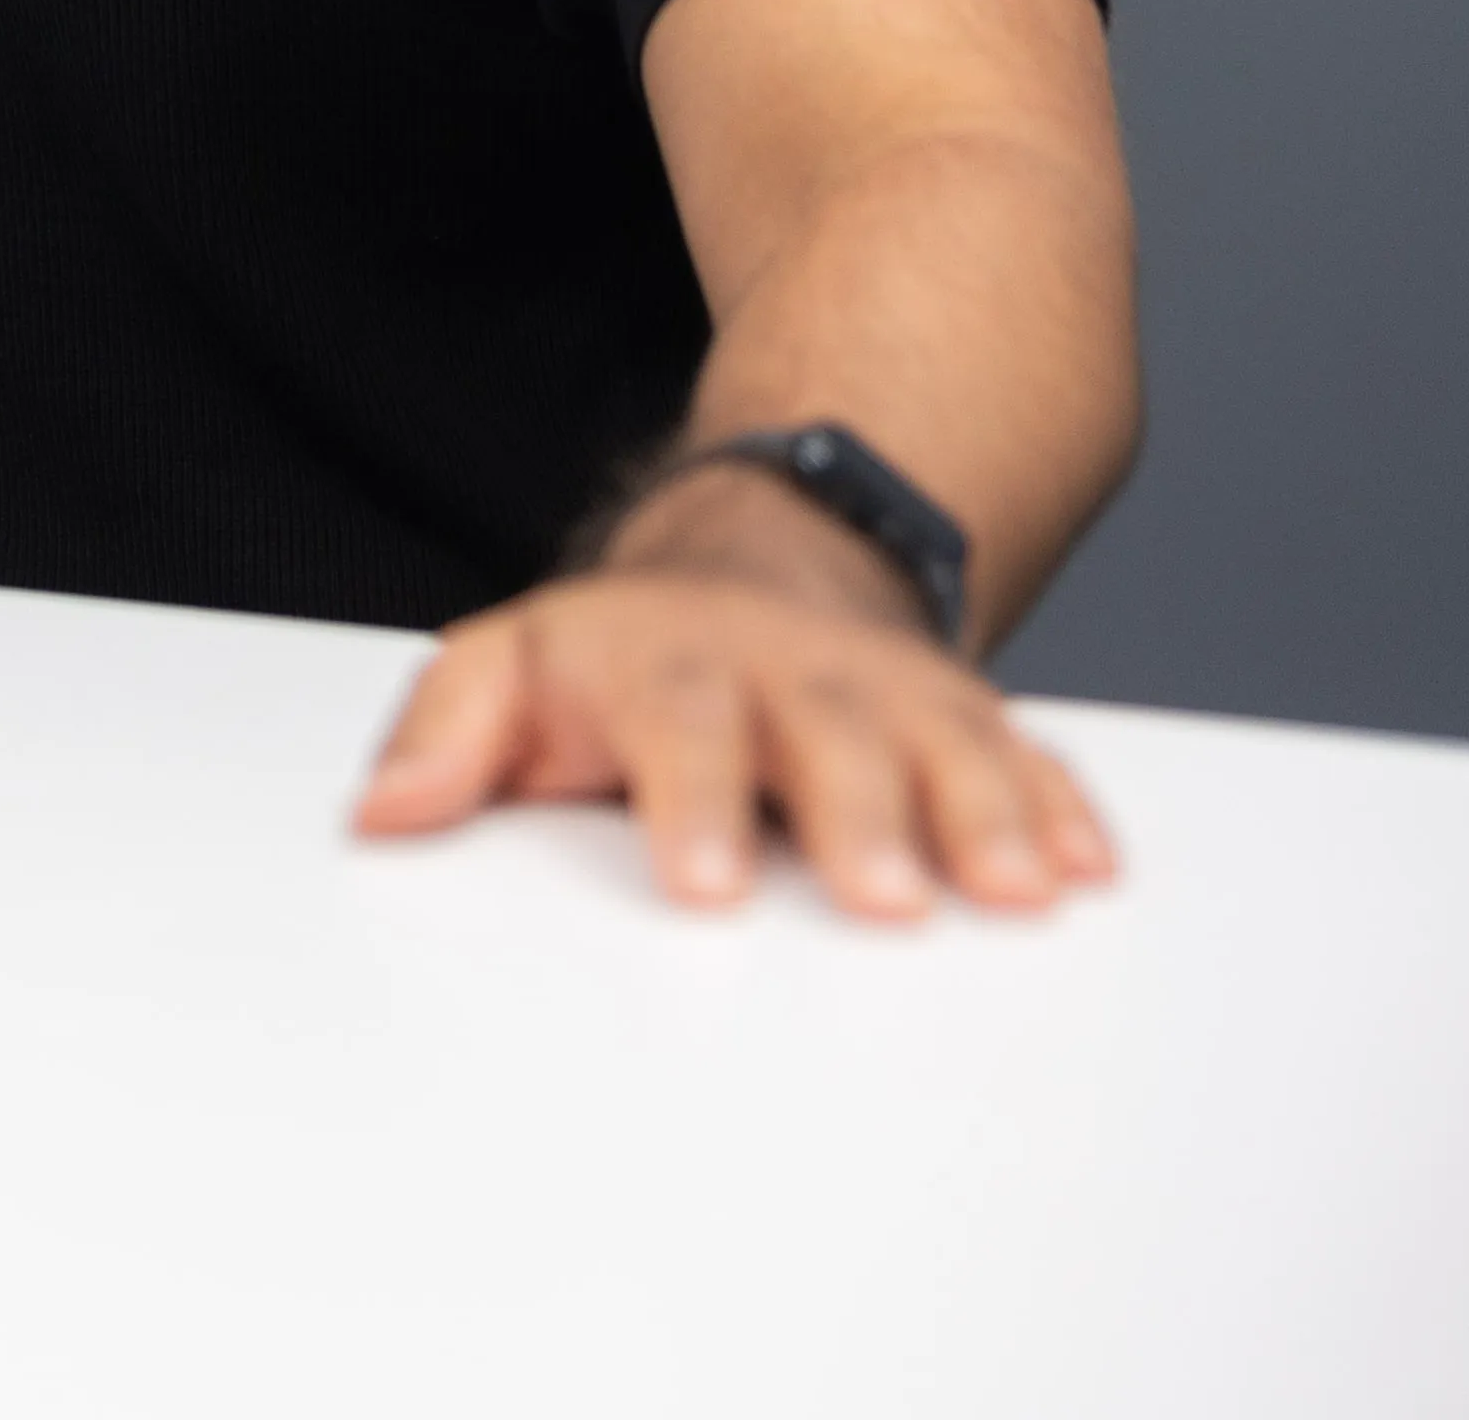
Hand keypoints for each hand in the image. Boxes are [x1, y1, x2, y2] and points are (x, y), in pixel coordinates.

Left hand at [354, 485, 1118, 918]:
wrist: (749, 567)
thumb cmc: (618, 656)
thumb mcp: (509, 669)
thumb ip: (445, 733)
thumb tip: (382, 812)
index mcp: (670, 666)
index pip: (678, 727)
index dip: (692, 804)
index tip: (701, 885)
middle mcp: (790, 674)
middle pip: (829, 738)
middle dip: (860, 817)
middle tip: (878, 901)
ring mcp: (886, 695)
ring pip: (946, 745)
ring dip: (985, 816)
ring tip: (1016, 890)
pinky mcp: (964, 721)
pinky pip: (1025, 756)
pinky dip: (1060, 807)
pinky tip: (1086, 866)